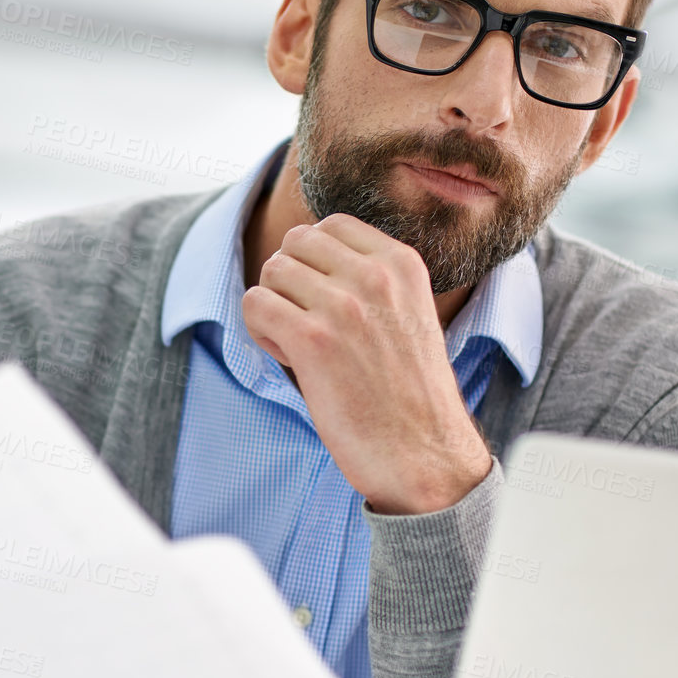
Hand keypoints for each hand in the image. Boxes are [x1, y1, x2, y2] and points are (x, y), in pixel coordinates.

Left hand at [242, 214, 490, 514]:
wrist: (423, 453)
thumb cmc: (407, 394)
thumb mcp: (406, 314)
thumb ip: (368, 280)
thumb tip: (304, 257)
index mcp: (402, 263)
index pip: (332, 225)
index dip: (314, 259)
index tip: (325, 298)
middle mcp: (374, 275)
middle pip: (296, 242)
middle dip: (290, 280)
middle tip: (306, 323)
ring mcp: (343, 305)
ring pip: (272, 270)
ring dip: (274, 307)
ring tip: (300, 345)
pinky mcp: (312, 340)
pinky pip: (254, 304)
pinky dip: (260, 331)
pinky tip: (289, 358)